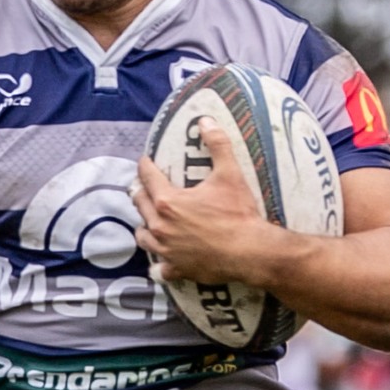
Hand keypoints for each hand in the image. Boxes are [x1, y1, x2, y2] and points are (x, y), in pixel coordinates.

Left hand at [132, 119, 280, 287]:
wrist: (249, 251)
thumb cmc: (237, 213)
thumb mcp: (230, 174)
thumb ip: (218, 144)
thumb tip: (206, 120)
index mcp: (167, 201)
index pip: (148, 178)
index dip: (145, 166)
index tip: (144, 161)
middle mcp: (160, 226)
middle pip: (140, 206)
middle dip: (140, 193)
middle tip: (142, 188)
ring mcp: (165, 250)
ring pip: (143, 237)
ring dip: (144, 226)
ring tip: (149, 221)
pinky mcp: (175, 269)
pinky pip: (158, 267)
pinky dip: (158, 263)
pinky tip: (159, 261)